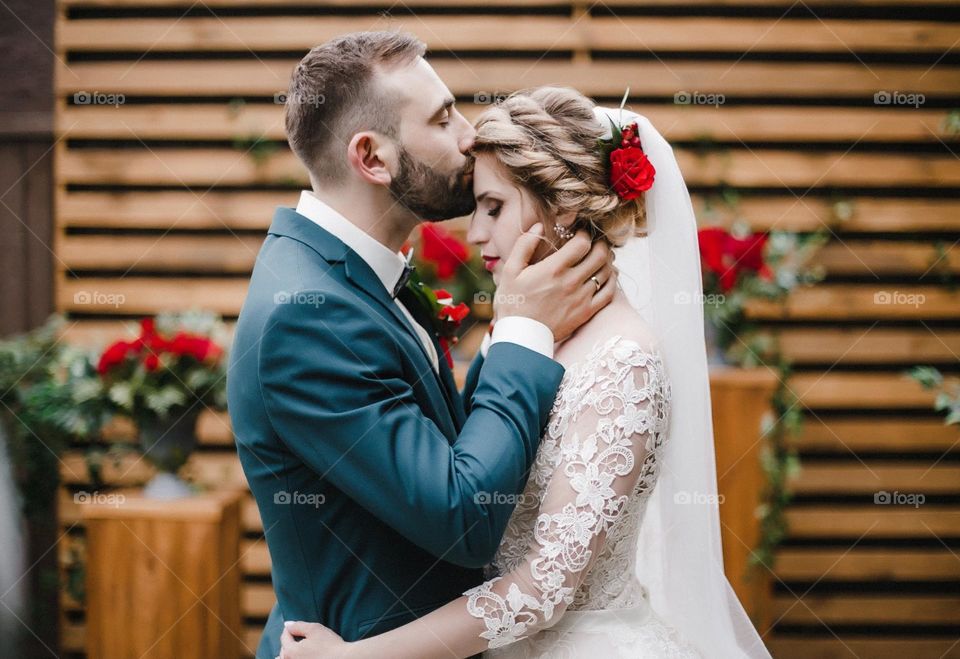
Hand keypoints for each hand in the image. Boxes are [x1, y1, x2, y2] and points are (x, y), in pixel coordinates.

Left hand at [279, 620, 350, 658]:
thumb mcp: (314, 629)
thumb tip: (287, 624)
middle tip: (295, 637)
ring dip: (287, 654)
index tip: (295, 626)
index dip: (290, 629)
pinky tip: (296, 657)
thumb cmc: (329, 645)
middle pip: (284, 650)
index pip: (284, 637)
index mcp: (290, 651)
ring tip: (290, 650)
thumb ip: (298, 626)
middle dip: (288, 642)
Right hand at [494, 224, 616, 341]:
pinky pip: (609, 293)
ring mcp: (582, 298)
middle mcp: (571, 282)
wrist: (521, 337)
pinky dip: (612, 280)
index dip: (585, 234)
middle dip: (600, 244)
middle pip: (600, 255)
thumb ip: (524, 245)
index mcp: (554, 269)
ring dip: (606, 261)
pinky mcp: (586, 312)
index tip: (580, 234)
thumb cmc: (513, 303)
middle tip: (596, 243)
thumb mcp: (511, 271)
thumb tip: (539, 226)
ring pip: (606, 272)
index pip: (582, 243)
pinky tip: (607, 276)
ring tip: (601, 257)